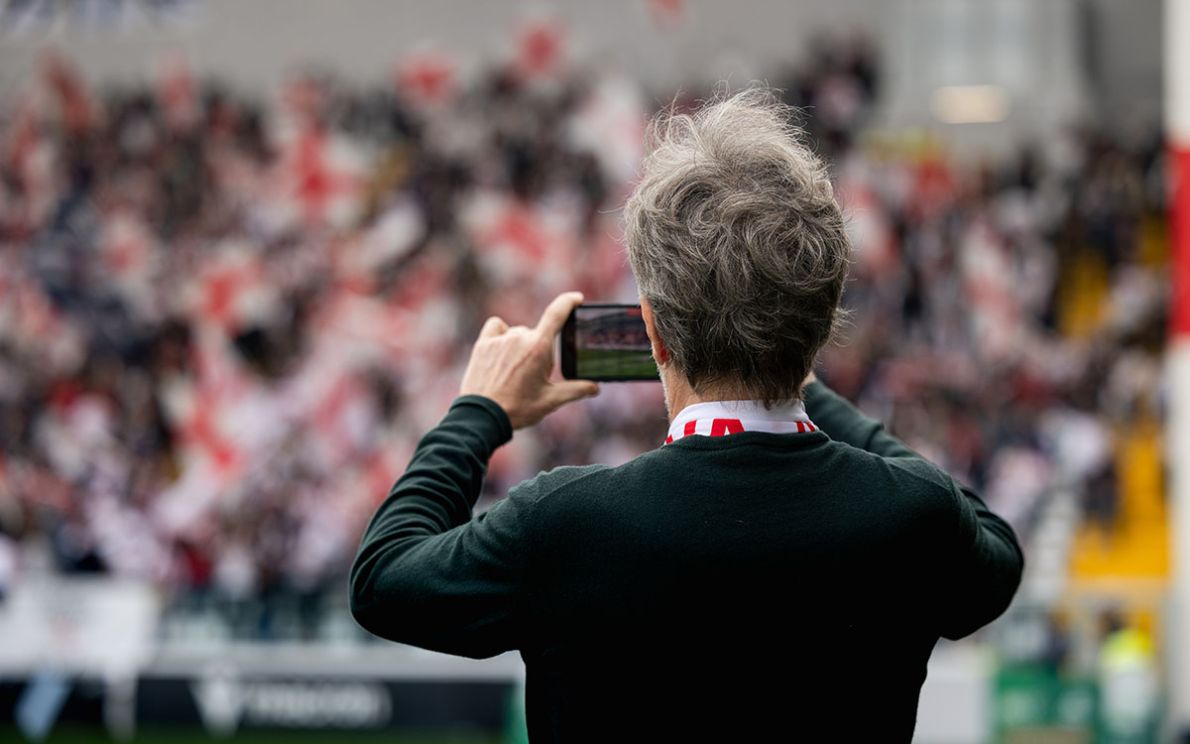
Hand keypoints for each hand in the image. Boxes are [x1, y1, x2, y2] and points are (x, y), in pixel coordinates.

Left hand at [460, 291, 599, 429]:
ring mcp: (499, 339)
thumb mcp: (550, 401)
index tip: (577, 298)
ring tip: (514, 371)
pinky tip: (500, 350)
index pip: (557, 314)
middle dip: (540, 350)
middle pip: (538, 334)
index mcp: (539, 348)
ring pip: (518, 333)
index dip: (568, 302)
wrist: (482, 417)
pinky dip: (501, 334)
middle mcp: (519, 338)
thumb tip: (595, 387)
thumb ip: (575, 390)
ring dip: (520, 345)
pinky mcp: (483, 344)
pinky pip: (497, 327)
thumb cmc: (518, 409)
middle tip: (533, 375)